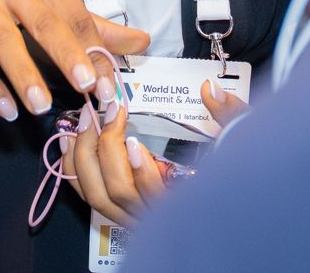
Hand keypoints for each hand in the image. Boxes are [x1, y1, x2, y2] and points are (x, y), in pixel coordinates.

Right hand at [0, 0, 149, 121]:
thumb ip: (87, 20)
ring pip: (3, 39)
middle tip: (86, 87)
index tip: (108, 84)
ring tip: (41, 107)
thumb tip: (140, 42)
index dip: (93, 50)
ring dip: (23, 74)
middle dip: (66, 54)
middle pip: (43, 21)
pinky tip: (5, 109)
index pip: (73, 13)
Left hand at [63, 77, 250, 225]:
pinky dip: (75, 169)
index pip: (154, 195)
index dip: (141, 168)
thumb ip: (230, 117)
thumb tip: (211, 90)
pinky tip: (70, 142)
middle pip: (117, 192)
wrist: (226, 211)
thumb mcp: (239, 144)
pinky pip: (89, 196)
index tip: (131, 133)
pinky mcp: (121, 213)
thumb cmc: (232, 181)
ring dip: (84, 155)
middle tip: (106, 112)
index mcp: (186, 204)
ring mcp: (135, 219)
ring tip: (86, 120)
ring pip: (97, 197)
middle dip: (104, 148)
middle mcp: (156, 218)